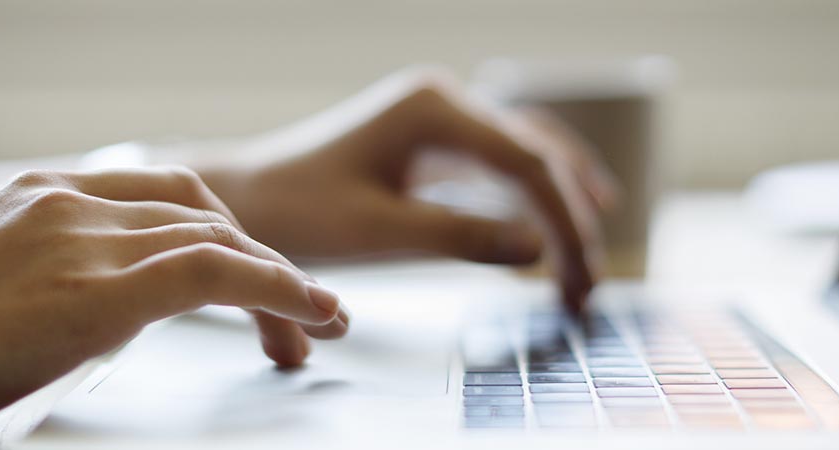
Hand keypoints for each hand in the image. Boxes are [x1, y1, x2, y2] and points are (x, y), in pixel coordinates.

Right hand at [0, 167, 345, 446]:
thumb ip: (49, 296)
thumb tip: (101, 327)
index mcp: (40, 197)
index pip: (160, 198)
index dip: (219, 238)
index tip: (251, 284)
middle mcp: (68, 202)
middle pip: (198, 211)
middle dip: (257, 260)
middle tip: (296, 320)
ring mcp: (82, 238)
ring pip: (218, 236)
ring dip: (281, 282)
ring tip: (315, 329)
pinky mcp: (98, 289)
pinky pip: (216, 270)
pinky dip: (278, 287)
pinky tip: (310, 314)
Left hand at [203, 67, 615, 310]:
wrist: (247, 198)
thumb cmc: (298, 210)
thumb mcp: (378, 232)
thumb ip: (459, 238)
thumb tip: (538, 251)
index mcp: (432, 109)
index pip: (527, 164)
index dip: (565, 223)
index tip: (581, 279)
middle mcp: (443, 100)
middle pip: (537, 154)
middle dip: (571, 219)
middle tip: (590, 286)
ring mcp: (440, 116)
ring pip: (528, 152)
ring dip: (562, 204)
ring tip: (590, 260)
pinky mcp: (433, 139)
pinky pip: (503, 161)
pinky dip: (535, 196)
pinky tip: (558, 226)